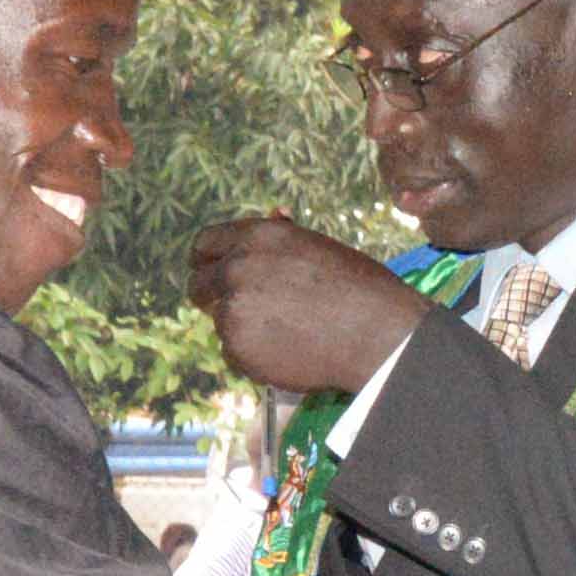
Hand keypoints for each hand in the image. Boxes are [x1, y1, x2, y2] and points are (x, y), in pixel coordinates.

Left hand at [189, 214, 435, 397]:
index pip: (205, 243)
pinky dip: (254, 358)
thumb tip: (272, 217)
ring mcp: (233, 309)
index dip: (208, 261)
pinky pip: (233, 354)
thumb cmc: (361, 290)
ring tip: (287, 336)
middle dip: (212, 298)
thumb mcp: (316, 248)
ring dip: (243, 331)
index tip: (212, 274)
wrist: (377, 334)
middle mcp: (237, 267)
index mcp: (258, 236)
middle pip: (197, 284)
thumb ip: (279, 243)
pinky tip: (289, 353)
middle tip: (238, 312)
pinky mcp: (236, 347)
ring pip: (219, 322)